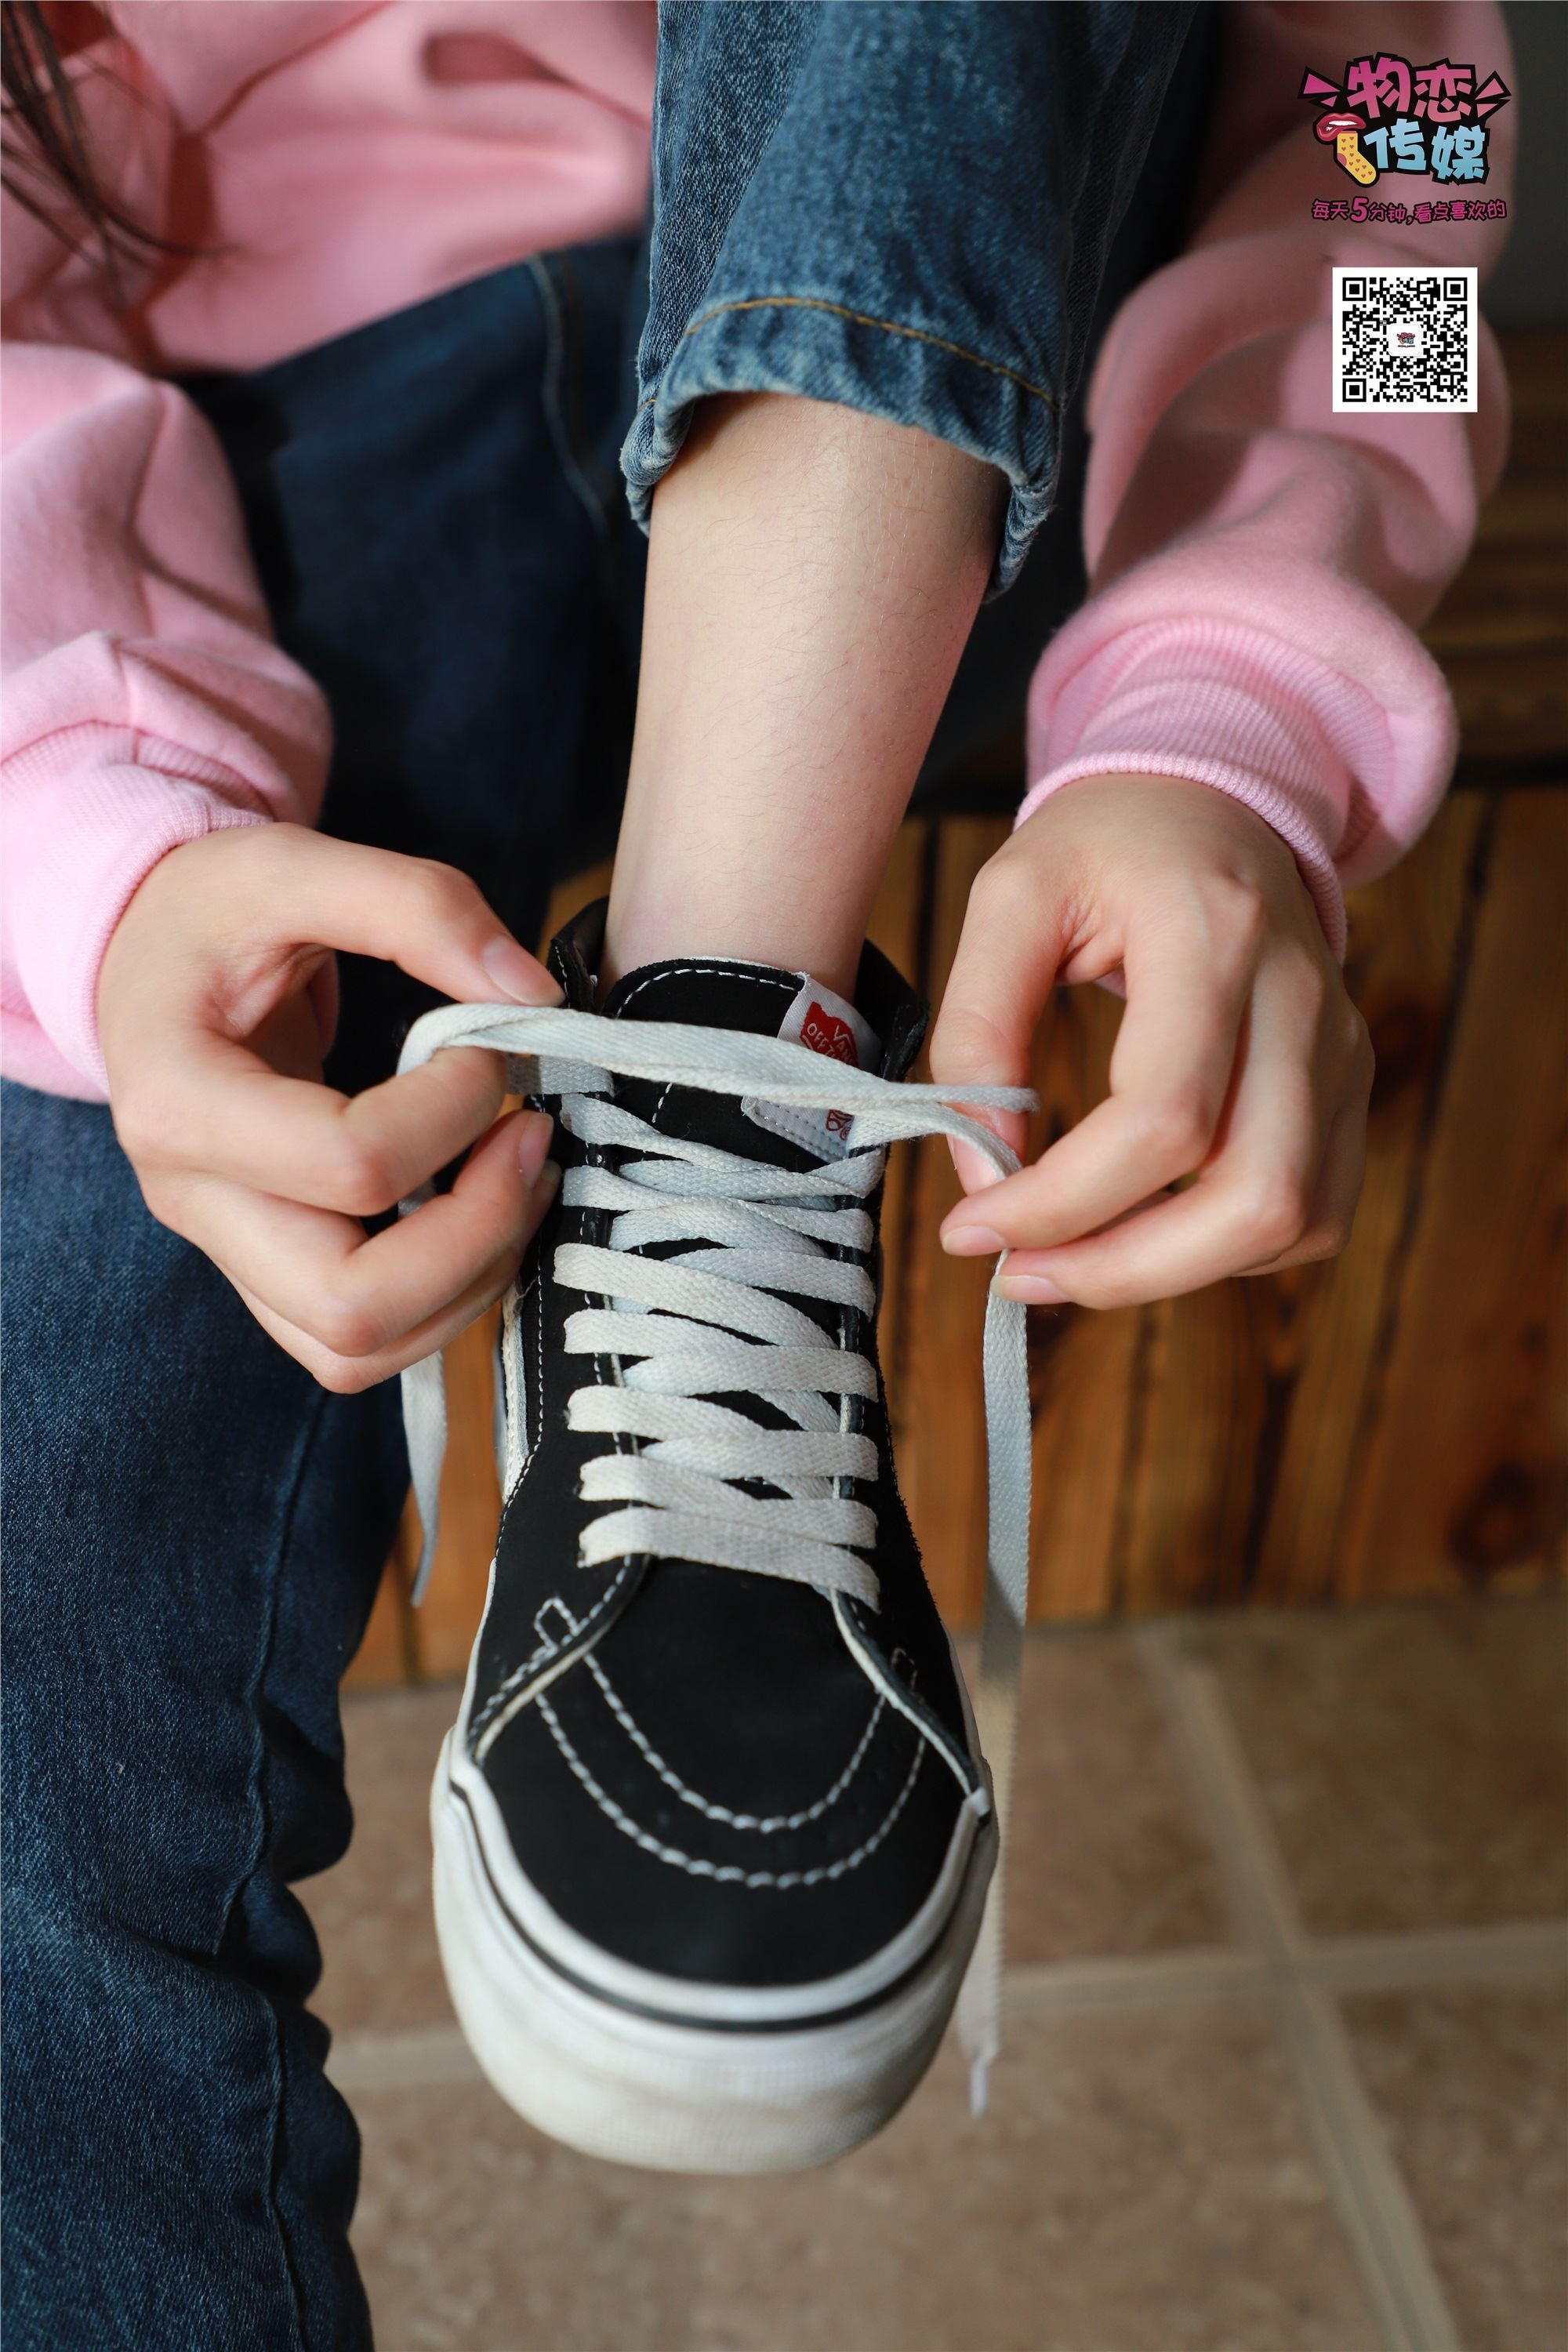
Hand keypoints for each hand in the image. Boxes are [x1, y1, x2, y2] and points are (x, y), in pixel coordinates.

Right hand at [98, 824, 561, 1388]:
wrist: (149, 962)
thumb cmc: (213, 914)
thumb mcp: (293, 861)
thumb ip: (416, 904)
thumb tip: (530, 992)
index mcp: (178, 1101)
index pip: (347, 1165)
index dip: (453, 1110)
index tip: (491, 1042)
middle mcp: (191, 1200)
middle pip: (350, 1304)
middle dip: (476, 1233)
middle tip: (531, 1137)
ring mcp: (229, 1252)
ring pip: (361, 1349)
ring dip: (473, 1278)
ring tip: (520, 1174)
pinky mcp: (270, 1274)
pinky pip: (363, 1345)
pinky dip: (448, 1296)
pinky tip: (485, 1208)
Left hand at [928, 776, 1373, 1306]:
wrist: (1212, 799)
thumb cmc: (1103, 845)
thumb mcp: (1008, 900)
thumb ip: (977, 1031)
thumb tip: (984, 1169)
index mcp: (1215, 936)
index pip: (1164, 1118)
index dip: (1064, 1202)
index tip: (974, 1227)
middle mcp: (1301, 1000)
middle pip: (1256, 1197)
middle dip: (1125, 1269)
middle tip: (1019, 1275)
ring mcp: (1341, 1048)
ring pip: (1294, 1222)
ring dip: (1172, 1273)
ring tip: (1068, 1261)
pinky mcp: (1349, 1084)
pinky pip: (1314, 1215)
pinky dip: (1225, 1253)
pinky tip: (1144, 1228)